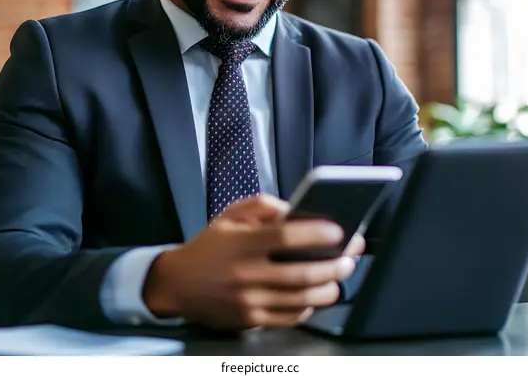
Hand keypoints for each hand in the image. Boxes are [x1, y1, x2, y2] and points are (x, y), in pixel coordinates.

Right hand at [143, 194, 359, 329]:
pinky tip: (316, 295)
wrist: (177, 284)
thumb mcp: (228, 215)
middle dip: (333, 265)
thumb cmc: (208, 246)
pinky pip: (290, 318)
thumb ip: (261, 206)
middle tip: (350, 257)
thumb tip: (293, 210)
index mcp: (241, 243)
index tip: (338, 231)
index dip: (316, 234)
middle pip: (301, 273)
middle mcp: (246, 274)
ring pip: (301, 299)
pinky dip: (309, 307)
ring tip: (340, 276)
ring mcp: (249, 301)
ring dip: (328, 288)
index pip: (285, 237)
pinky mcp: (250, 321)